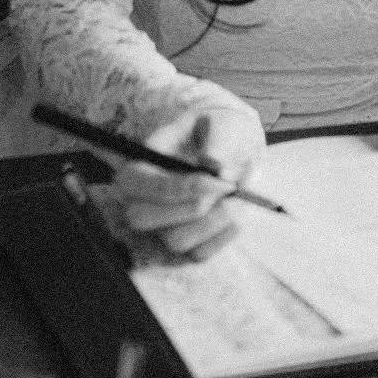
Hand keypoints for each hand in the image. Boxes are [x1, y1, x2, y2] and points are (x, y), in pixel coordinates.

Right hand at [107, 92, 268, 258]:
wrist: (233, 151)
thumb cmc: (218, 132)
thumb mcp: (221, 123)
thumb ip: (219, 139)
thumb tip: (215, 165)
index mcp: (137, 168)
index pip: (141, 184)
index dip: (180, 187)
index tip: (219, 180)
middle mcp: (139, 202)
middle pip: (143, 219)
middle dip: (192, 207)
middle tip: (229, 189)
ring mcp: (159, 229)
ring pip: (176, 241)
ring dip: (216, 220)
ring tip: (240, 194)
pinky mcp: (183, 248)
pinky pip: (200, 254)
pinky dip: (224, 234)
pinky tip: (238, 209)